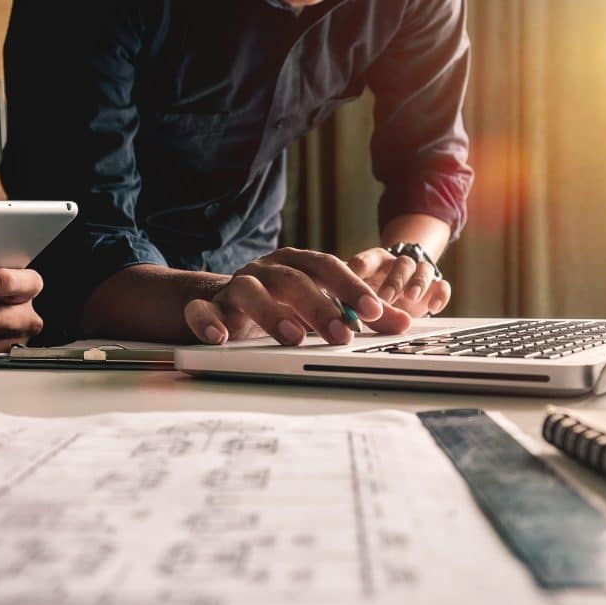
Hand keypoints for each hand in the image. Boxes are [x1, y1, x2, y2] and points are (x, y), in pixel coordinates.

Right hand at [184, 248, 411, 345]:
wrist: (217, 302)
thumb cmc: (277, 304)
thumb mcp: (318, 307)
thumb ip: (358, 314)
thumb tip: (404, 324)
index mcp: (295, 265)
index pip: (327, 268)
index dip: (351, 287)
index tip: (375, 311)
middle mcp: (265, 270)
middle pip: (293, 280)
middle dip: (320, 307)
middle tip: (342, 334)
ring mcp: (233, 287)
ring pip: (250, 291)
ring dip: (272, 313)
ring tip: (293, 338)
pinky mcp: (204, 307)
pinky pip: (201, 310)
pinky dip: (208, 321)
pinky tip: (220, 338)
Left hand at [348, 247, 451, 317]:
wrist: (395, 291)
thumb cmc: (370, 293)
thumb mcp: (359, 298)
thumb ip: (357, 306)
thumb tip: (353, 320)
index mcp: (375, 262)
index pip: (369, 259)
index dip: (364, 266)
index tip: (357, 276)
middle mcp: (397, 265)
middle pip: (401, 264)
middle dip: (394, 281)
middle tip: (386, 297)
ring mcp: (417, 275)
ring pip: (423, 270)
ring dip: (418, 283)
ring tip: (411, 297)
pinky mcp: (433, 288)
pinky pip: (442, 286)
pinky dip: (440, 295)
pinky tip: (433, 307)